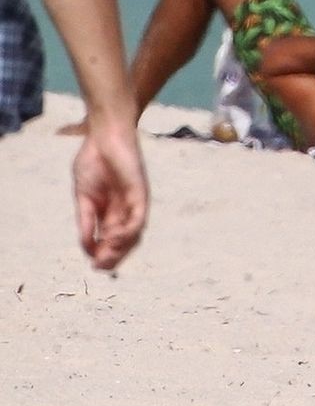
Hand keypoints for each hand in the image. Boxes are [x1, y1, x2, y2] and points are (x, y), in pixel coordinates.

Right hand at [71, 117, 147, 270]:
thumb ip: (86, 221)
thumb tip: (86, 247)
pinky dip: (129, 231)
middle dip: (114, 257)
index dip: (104, 254)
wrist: (103, 137)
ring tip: (107, 258)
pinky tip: (115, 238)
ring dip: (121, 248)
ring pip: (134, 234)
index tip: (94, 265)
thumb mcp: (83, 198)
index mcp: (109, 212)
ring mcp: (134, 202)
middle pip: (125, 241)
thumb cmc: (93, 162)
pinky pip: (139, 217)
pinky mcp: (140, 193)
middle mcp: (124, 210)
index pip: (111, 240)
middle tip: (101, 268)